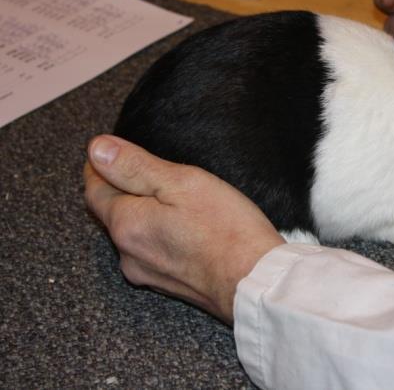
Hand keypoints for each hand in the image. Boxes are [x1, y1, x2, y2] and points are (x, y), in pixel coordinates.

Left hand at [83, 135, 284, 324]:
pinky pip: (153, 251)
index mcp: (127, 224)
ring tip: (168, 195)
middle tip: (141, 167)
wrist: (255, 283)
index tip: (109, 152)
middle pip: (113, 213)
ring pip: (134, 233)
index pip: (95, 189)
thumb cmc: (226, 230)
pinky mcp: (169, 285)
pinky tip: (183, 227)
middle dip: (121, 189)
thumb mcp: (184, 183)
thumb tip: (97, 149)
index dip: (100, 167)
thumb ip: (136, 166)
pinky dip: (159, 234)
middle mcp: (128, 254)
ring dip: (142, 213)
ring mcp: (148, 273)